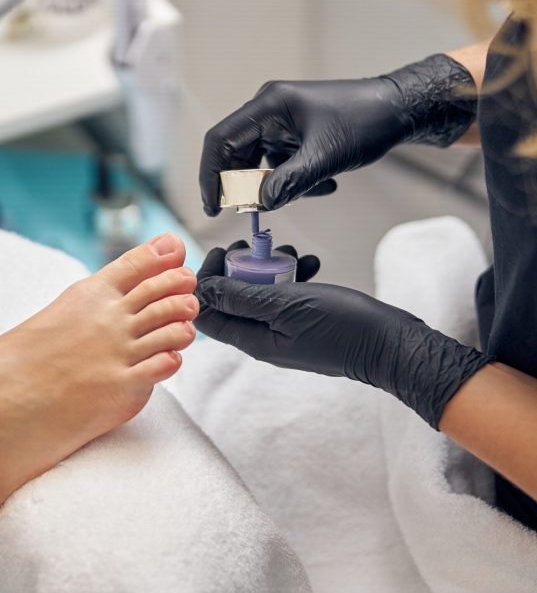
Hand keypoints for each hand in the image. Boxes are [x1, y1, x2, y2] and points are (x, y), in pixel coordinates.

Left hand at [194, 245, 490, 427]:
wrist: (389, 345)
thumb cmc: (341, 327)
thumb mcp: (286, 305)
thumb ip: (242, 298)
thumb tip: (202, 291)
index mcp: (252, 340)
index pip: (207, 316)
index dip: (206, 283)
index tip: (221, 254)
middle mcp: (263, 339)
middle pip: (232, 302)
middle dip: (238, 269)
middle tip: (252, 248)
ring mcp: (284, 333)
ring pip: (261, 295)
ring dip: (269, 268)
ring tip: (289, 252)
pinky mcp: (304, 324)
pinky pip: (286, 297)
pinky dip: (293, 277)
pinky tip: (310, 263)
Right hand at [199, 54, 476, 215]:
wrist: (398, 110)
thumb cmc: (364, 122)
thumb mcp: (324, 158)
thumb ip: (288, 183)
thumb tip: (260, 205)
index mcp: (268, 106)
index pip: (220, 140)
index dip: (211, 175)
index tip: (214, 206)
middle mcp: (269, 112)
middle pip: (236, 154)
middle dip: (248, 186)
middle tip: (258, 211)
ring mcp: (282, 124)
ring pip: (260, 164)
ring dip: (278, 186)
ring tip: (311, 190)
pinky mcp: (295, 135)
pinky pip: (280, 165)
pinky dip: (296, 181)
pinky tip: (325, 185)